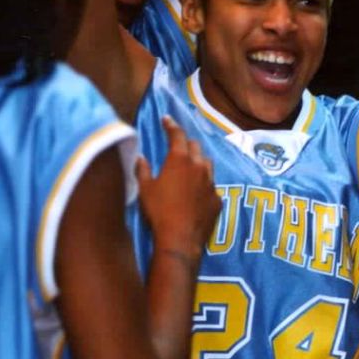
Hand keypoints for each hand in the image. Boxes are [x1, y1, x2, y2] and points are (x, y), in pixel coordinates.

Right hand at [137, 116, 220, 258]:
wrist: (180, 239)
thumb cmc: (158, 211)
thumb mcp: (145, 189)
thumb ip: (142, 170)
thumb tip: (140, 158)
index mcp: (180, 159)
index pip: (177, 135)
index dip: (171, 125)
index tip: (167, 119)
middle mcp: (199, 166)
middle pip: (195, 146)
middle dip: (186, 143)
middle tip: (178, 146)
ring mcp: (211, 183)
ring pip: (207, 165)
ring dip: (199, 162)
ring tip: (190, 167)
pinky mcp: (218, 200)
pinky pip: (211, 187)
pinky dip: (203, 186)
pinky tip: (196, 194)